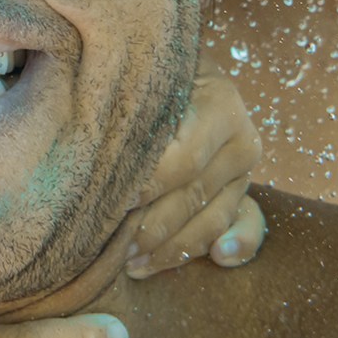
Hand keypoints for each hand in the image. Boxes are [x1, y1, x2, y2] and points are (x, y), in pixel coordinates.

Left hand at [126, 72, 265, 277]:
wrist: (175, 73)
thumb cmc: (143, 75)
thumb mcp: (136, 77)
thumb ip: (123, 101)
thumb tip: (92, 133)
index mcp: (218, 103)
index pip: (183, 159)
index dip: (146, 185)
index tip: (108, 202)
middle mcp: (240, 138)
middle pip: (194, 195)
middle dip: (151, 227)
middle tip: (111, 246)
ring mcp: (243, 169)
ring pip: (212, 219)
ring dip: (172, 249)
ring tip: (131, 264)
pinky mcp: (243, 193)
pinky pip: (246, 226)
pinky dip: (236, 246)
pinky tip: (218, 259)